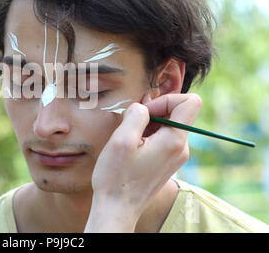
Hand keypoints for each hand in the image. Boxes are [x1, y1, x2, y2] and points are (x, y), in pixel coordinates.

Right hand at [84, 93, 201, 231]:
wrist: (117, 209)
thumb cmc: (116, 177)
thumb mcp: (121, 140)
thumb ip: (136, 115)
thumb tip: (143, 107)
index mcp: (174, 141)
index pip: (190, 102)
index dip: (166, 99)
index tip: (145, 112)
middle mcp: (181, 149)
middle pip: (178, 113)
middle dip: (154, 112)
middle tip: (131, 125)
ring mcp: (176, 157)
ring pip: (169, 125)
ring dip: (149, 125)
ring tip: (129, 140)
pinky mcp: (168, 163)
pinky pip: (164, 138)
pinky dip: (149, 136)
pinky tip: (132, 148)